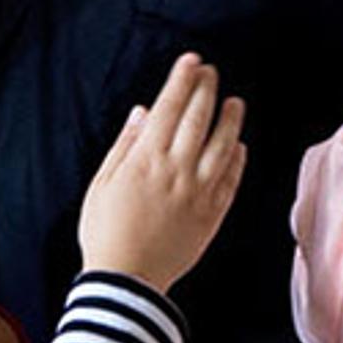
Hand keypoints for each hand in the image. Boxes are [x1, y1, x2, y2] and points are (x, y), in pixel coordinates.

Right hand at [76, 50, 251, 291]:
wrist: (126, 281)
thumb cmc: (105, 232)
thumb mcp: (102, 184)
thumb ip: (126, 145)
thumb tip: (143, 112)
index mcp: (146, 159)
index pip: (170, 107)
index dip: (182, 80)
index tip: (192, 61)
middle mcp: (177, 170)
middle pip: (198, 118)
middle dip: (206, 89)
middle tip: (211, 72)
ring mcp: (199, 192)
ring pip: (223, 145)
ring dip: (231, 119)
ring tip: (235, 103)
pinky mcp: (213, 214)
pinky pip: (232, 180)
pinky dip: (238, 159)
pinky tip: (240, 147)